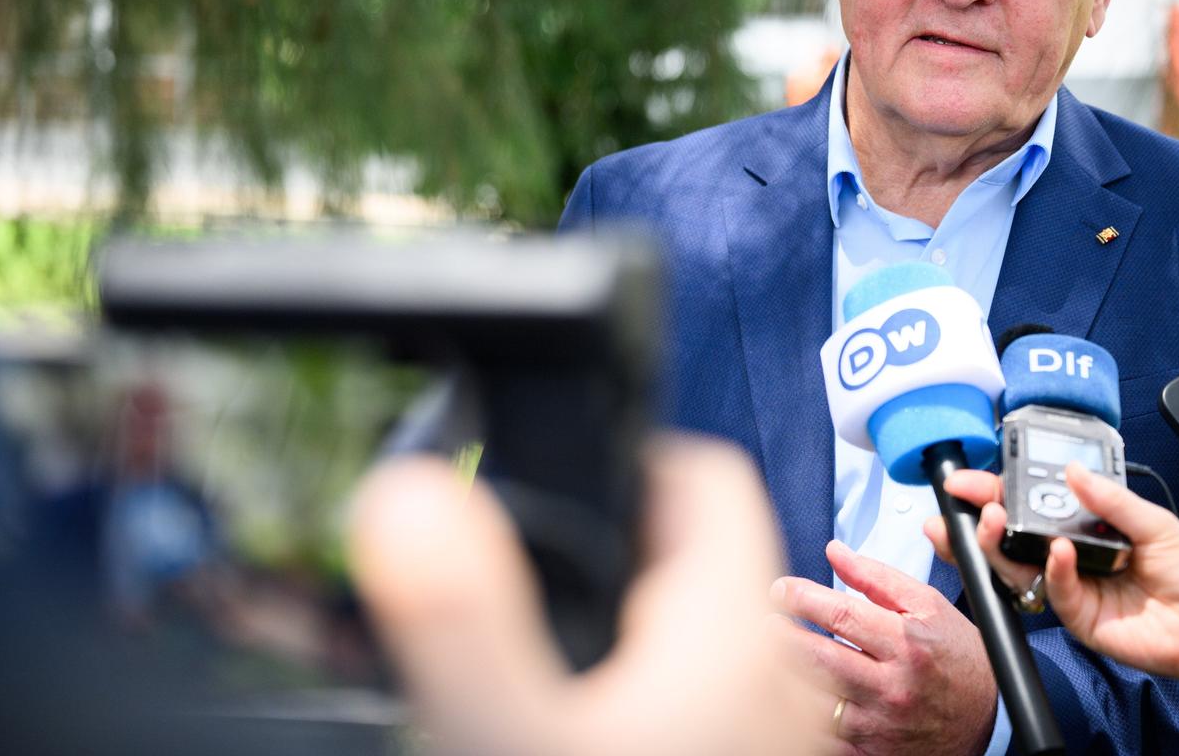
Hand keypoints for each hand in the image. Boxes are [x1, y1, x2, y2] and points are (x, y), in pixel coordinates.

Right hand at [348, 436, 825, 755]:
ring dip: (614, 640)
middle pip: (687, 564)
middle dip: (598, 555)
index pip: (700, 477)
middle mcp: (769, 681)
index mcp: (725, 633)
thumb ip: (456, 616)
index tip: (541, 473)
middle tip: (505, 577)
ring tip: (527, 672)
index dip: (621, 452)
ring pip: (686, 648)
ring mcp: (765, 740)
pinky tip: (568, 739)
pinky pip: (689, 716)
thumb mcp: (510, 738)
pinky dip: (632, 709)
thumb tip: (409, 493)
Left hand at [770, 540, 997, 755]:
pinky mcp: (872, 750)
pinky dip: (802, 715)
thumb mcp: (928, 606)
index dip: (801, 598)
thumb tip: (837, 552)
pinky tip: (793, 695)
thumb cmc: (958, 656)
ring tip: (771, 656)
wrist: (991, 715)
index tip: (780, 590)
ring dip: (786, 675)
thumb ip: (878, 578)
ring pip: (813, 700)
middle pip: (817, 658)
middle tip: (766, 623)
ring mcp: (880, 723)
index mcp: (906, 644)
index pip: (840, 614)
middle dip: (781, 636)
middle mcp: (893, 685)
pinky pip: (824, 734)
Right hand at [923, 467, 1178, 687]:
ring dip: (999, 544)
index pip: (1030, 506)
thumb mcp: (1152, 520)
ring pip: (1019, 567)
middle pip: (1011, 538)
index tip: (967, 480)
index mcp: (1084, 528)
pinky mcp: (1079, 618)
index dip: (996, 493)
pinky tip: (1060, 552)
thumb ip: (1108, 498)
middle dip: (981, 520)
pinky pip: (1053, 592)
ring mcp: (1071, 588)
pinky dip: (1052, 570)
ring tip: (996, 520)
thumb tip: (1071, 469)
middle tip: (969, 504)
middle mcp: (1070, 556)